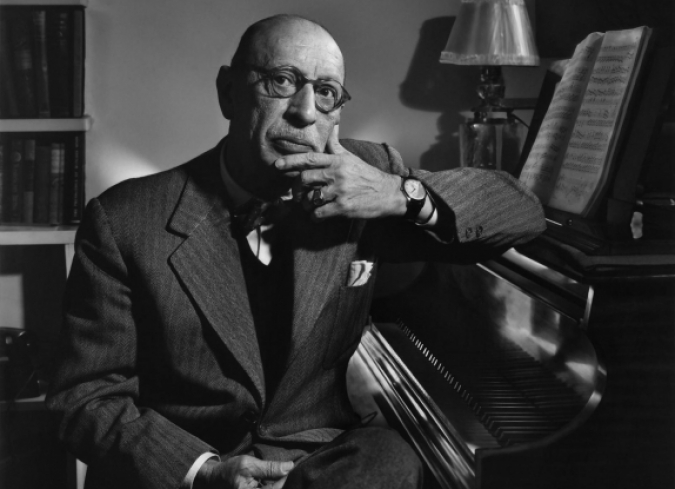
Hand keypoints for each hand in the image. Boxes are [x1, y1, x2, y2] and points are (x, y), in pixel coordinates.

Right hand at [195, 455, 293, 488]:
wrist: (217, 477)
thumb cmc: (231, 469)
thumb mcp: (249, 464)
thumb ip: (269, 467)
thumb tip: (289, 467)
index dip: (282, 479)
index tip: (287, 467)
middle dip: (279, 481)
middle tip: (282, 469)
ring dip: (274, 483)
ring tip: (274, 473)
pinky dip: (269, 485)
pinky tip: (267, 479)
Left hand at [274, 125, 405, 220]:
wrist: (388, 193)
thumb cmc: (366, 175)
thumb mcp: (350, 157)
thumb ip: (335, 144)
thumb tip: (332, 123)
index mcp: (337, 161)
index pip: (310, 158)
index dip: (291, 161)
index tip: (277, 165)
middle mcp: (337, 174)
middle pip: (305, 179)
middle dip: (297, 188)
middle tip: (298, 193)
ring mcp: (339, 191)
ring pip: (310, 197)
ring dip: (306, 204)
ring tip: (309, 205)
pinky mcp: (343, 207)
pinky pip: (319, 213)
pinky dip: (314, 216)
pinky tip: (317, 215)